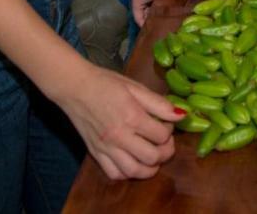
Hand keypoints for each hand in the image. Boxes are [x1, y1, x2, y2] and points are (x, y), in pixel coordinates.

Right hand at [55, 64, 182, 180]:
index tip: (166, 124)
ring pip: (134, 171)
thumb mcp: (136, 87)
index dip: (170, 131)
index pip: (161, 135)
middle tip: (164, 143)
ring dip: (149, 168)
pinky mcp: (95, 153)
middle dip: (165, 152)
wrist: (75, 87)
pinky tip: (133, 162)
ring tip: (153, 157)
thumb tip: (181, 115)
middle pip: (152, 157)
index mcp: (132, 117)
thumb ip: (159, 104)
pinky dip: (127, 173)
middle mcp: (119, 136)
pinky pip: (114, 173)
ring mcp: (106, 147)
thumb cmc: (106, 83)